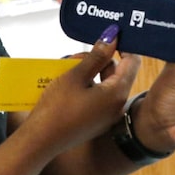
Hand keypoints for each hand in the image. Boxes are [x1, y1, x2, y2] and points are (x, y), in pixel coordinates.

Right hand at [22, 24, 140, 156]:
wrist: (41, 140)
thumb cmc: (57, 108)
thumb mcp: (76, 75)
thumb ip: (97, 55)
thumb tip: (112, 36)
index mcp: (117, 93)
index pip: (133, 61)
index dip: (124, 45)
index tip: (111, 33)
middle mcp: (117, 105)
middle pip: (117, 71)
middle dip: (99, 58)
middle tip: (77, 54)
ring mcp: (107, 115)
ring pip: (106, 82)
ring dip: (91, 70)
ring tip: (68, 66)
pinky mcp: (97, 120)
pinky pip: (98, 95)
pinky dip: (88, 84)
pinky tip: (69, 82)